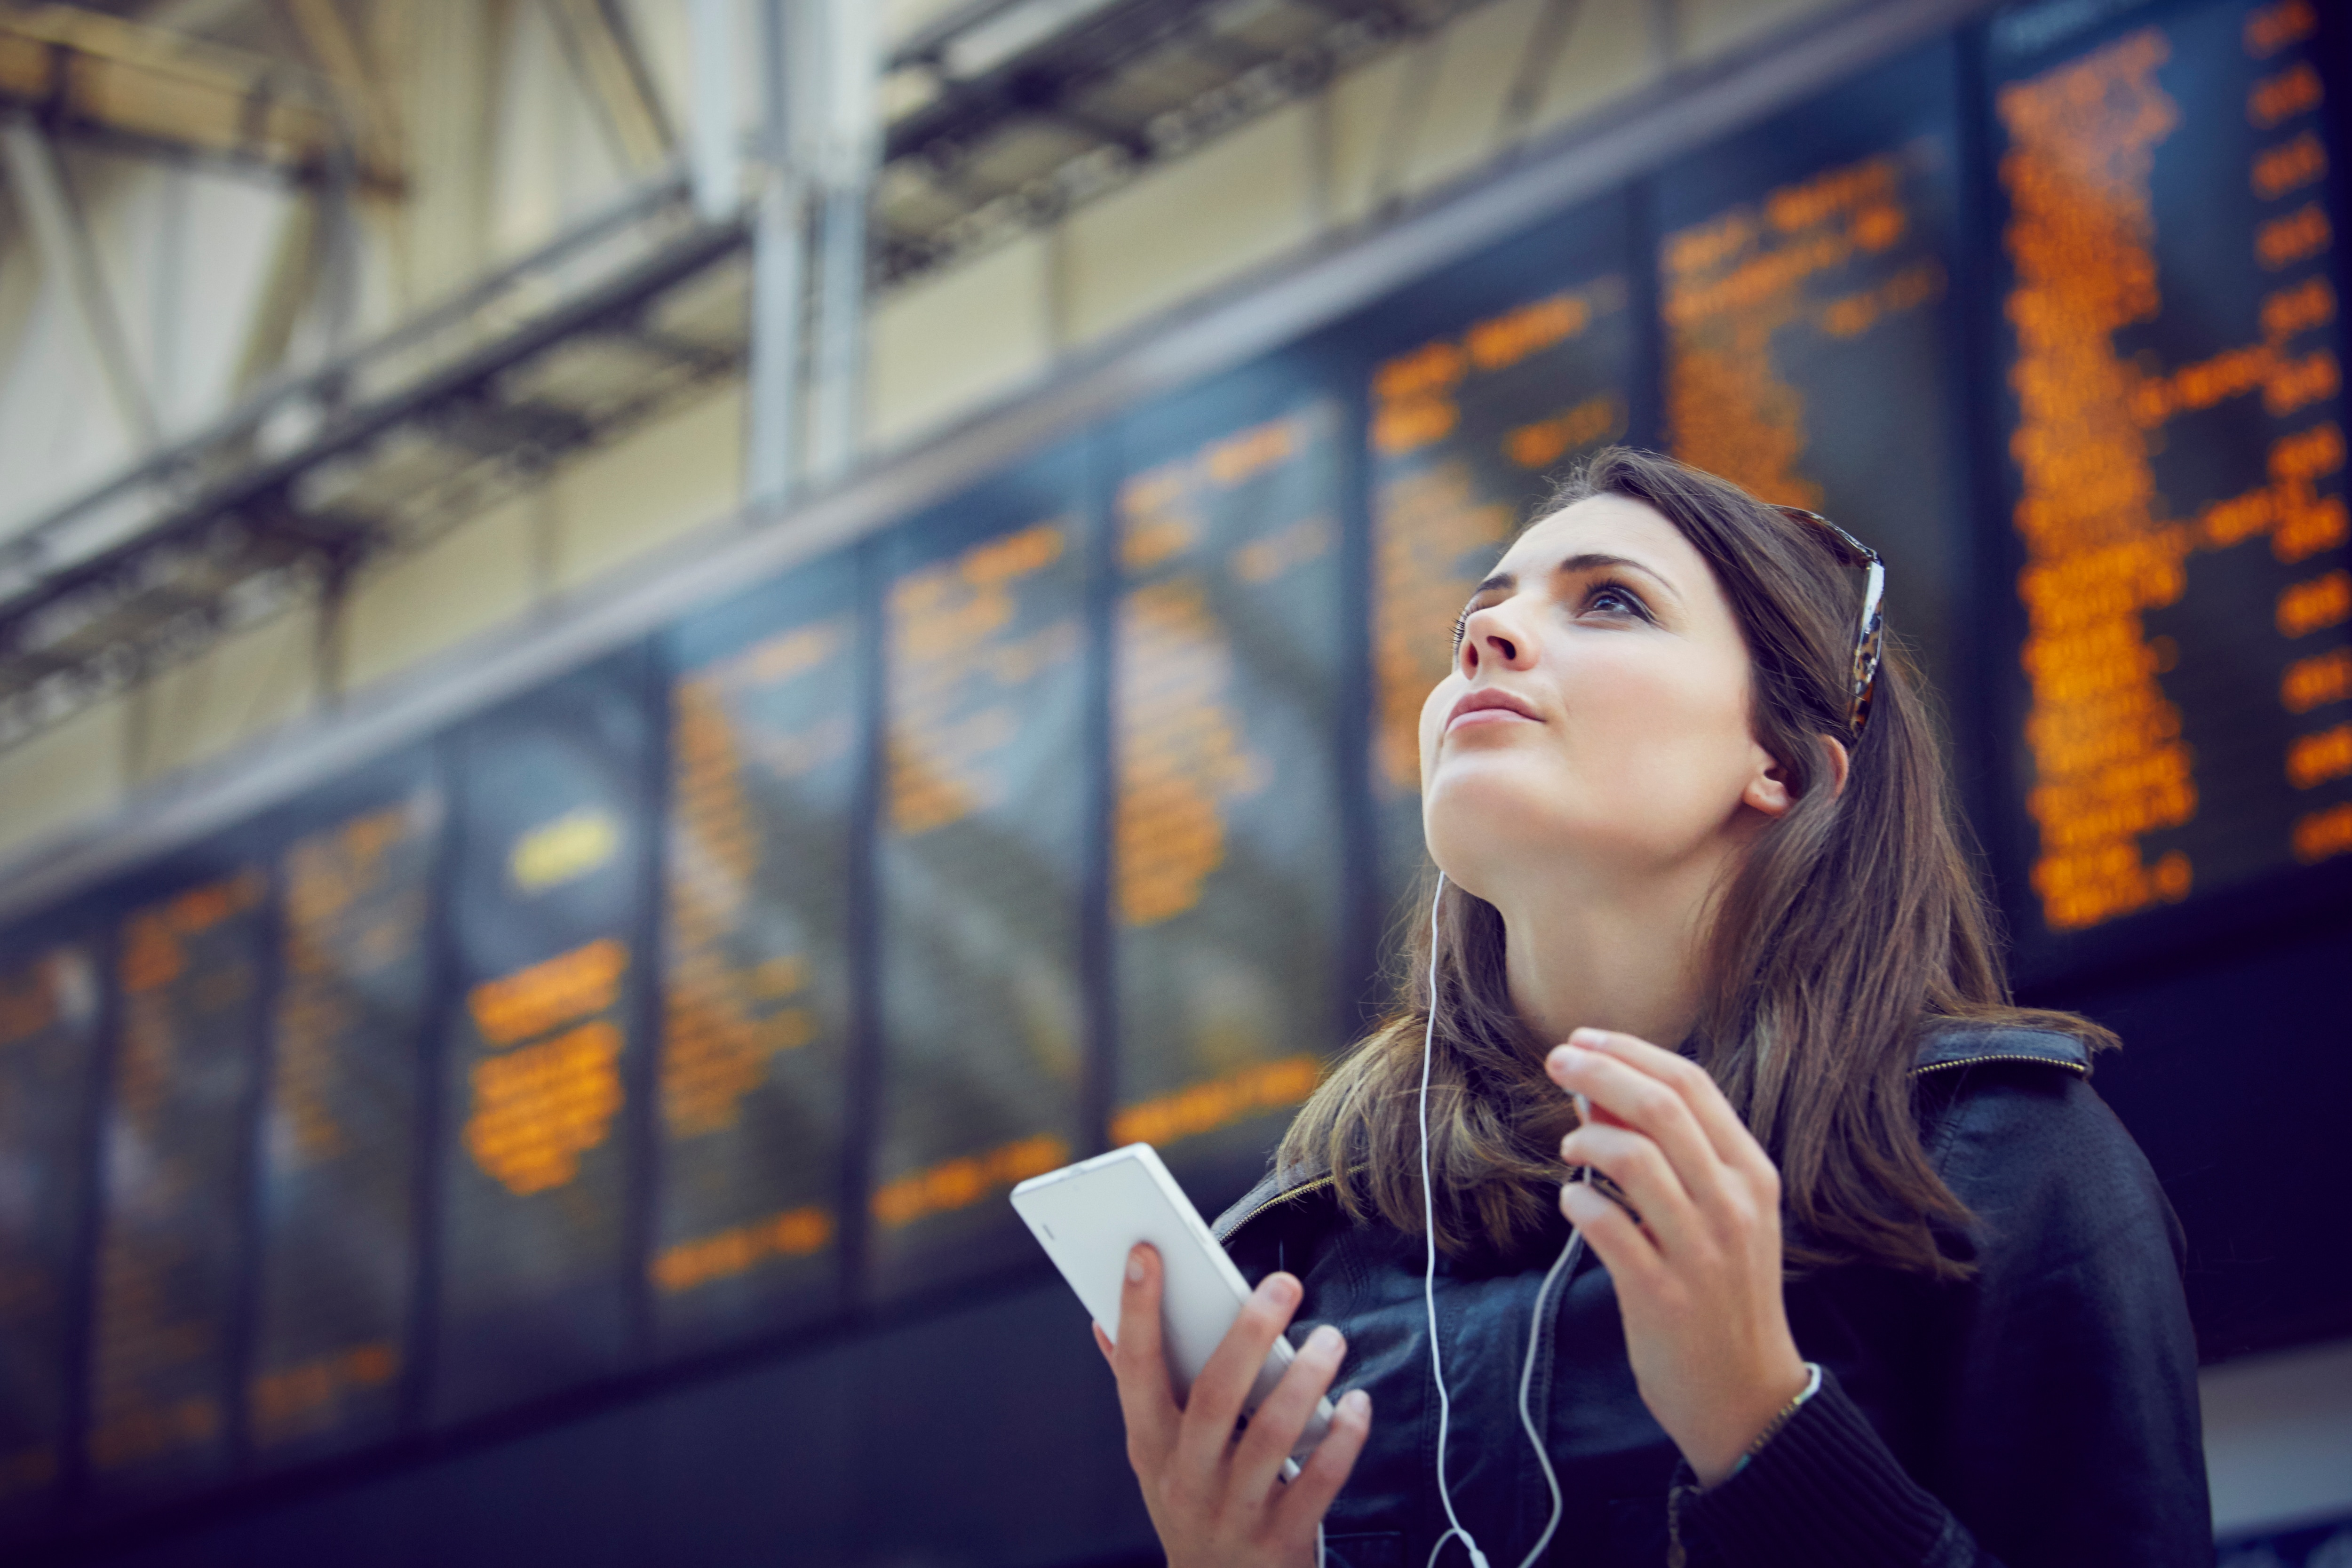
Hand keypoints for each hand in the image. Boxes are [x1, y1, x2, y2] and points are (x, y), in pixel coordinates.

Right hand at [1094, 1243, 1371, 1567]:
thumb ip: (1137, 1389)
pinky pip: (1318, 1482)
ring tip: (1332, 1336)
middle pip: (1212, 1396)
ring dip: (1306, 1379)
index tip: (1145, 1253)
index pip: (1135, 1370)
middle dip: (1247, 1334)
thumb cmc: (1191, 1504)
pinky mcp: (1281, 1539)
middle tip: (1284, 1283)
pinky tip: (1358, 1404)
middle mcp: (1185, 1478)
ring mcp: (1233, 1511)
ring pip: (1270, 1436)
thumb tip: (1101, 1321)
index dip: (1136, 1311)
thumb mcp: (1153, 1456)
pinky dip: (1343, 1439)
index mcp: (1149, 1447)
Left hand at [1548, 1028, 1809, 1486]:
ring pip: (1634, 1158)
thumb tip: (1597, 1091)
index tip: (1583, 1038)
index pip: (1693, 1084)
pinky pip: (1606, 1226)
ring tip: (1568, 1145)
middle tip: (1555, 1061)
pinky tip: (1573, 1201)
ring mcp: (1700, 1251)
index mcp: (1753, 1175)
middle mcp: (1733, 1205)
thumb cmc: (1724, 1293)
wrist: (1748, 1396)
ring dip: (1587, 1137)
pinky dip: (1578, 1202)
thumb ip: (1671, 1154)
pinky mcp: (1662, 1294)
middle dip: (1599, 1072)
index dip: (1631, 1051)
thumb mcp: (1719, 1215)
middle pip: (1661, 1108)